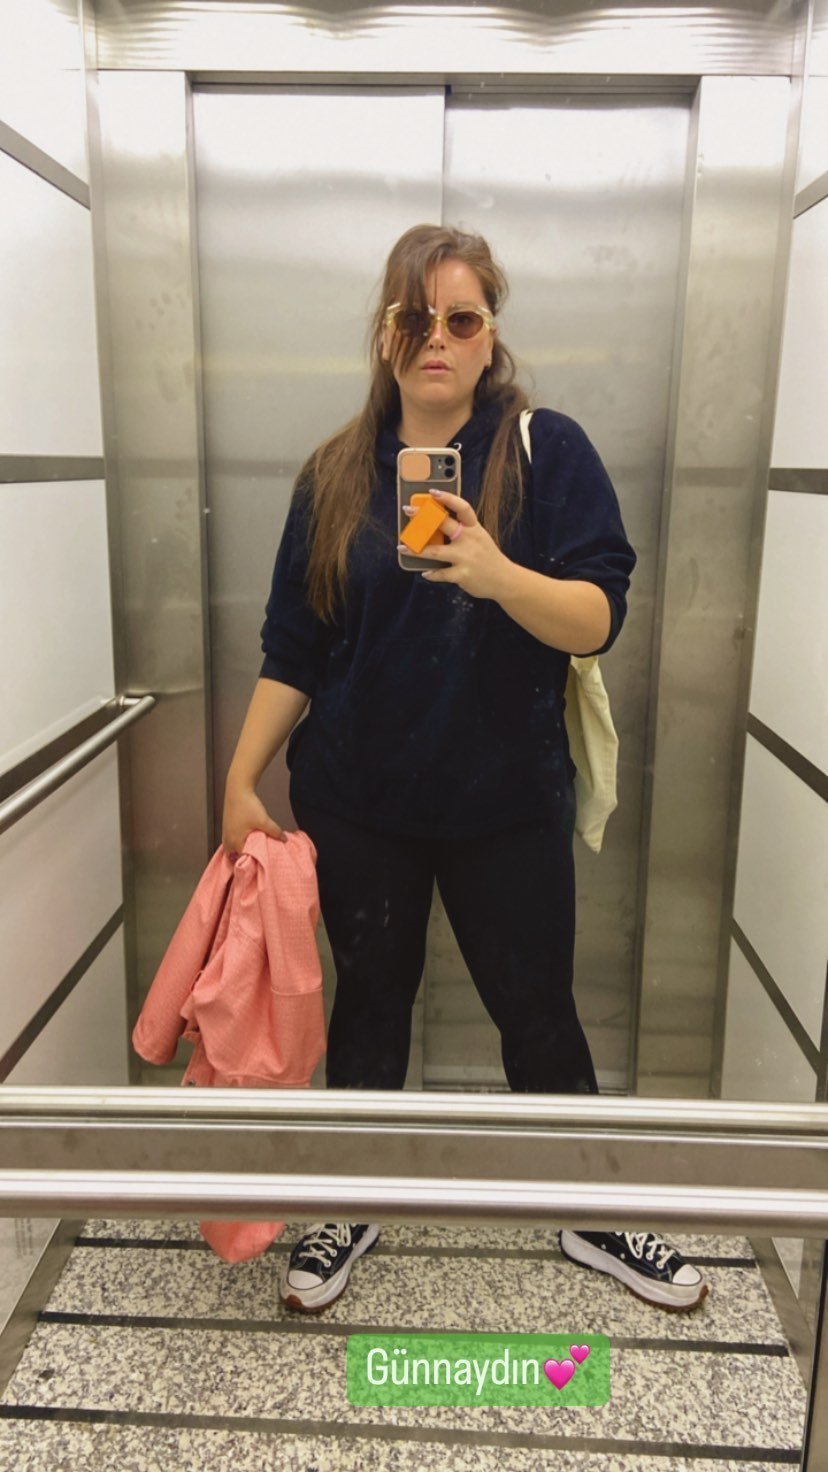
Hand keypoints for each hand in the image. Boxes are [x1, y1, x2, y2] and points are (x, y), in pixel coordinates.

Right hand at [221, 782, 286, 857]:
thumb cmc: (248, 806)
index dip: (252, 862)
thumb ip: (274, 831)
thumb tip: (284, 839)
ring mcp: (225, 834)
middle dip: (245, 859)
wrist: (237, 790)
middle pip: (235, 856)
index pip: (242, 860)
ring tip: (252, 852)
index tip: (261, 864)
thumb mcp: (263, 820)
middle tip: (257, 860)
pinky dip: (238, 843)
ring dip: (241, 851)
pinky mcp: (227, 827)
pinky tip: (247, 840)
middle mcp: (227, 840)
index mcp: (235, 842)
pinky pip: (231, 841)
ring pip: (232, 849)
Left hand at [400, 490, 515, 600]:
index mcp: (474, 528)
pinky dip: (431, 574)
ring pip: (436, 552)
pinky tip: (425, 572)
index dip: (447, 498)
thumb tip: (434, 527)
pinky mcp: (462, 574)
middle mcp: (469, 540)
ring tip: (402, 547)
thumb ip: (461, 532)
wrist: (505, 580)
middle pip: (444, 524)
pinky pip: (441, 574)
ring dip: (416, 550)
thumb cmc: (487, 558)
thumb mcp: (479, 539)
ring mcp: (466, 558)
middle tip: (408, 510)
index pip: (462, 508)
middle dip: (423, 516)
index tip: (433, 492)